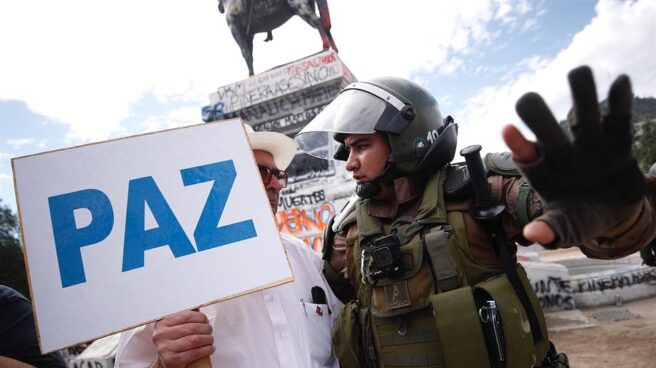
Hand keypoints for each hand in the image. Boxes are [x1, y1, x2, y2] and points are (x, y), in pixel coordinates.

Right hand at [152, 310, 213, 367]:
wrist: (166, 365)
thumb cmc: (172, 346)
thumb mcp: (172, 331)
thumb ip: (183, 321)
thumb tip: (202, 315)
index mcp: (162, 325)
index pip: (185, 316)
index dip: (200, 317)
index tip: (205, 320)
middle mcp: (161, 336)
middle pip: (191, 328)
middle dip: (205, 328)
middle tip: (210, 330)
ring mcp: (165, 348)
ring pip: (194, 340)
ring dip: (207, 339)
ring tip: (210, 340)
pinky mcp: (172, 360)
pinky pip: (194, 353)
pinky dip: (206, 350)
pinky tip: (209, 348)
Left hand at [504, 66, 644, 245]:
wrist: (615, 211)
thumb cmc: (580, 217)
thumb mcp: (567, 228)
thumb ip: (553, 231)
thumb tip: (534, 236)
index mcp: (544, 172)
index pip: (527, 156)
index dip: (518, 143)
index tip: (507, 128)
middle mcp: (562, 151)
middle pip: (545, 127)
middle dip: (536, 114)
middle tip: (527, 102)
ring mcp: (589, 142)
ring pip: (580, 112)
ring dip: (579, 91)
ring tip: (578, 73)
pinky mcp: (617, 137)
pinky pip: (618, 115)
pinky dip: (618, 99)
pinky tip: (619, 82)